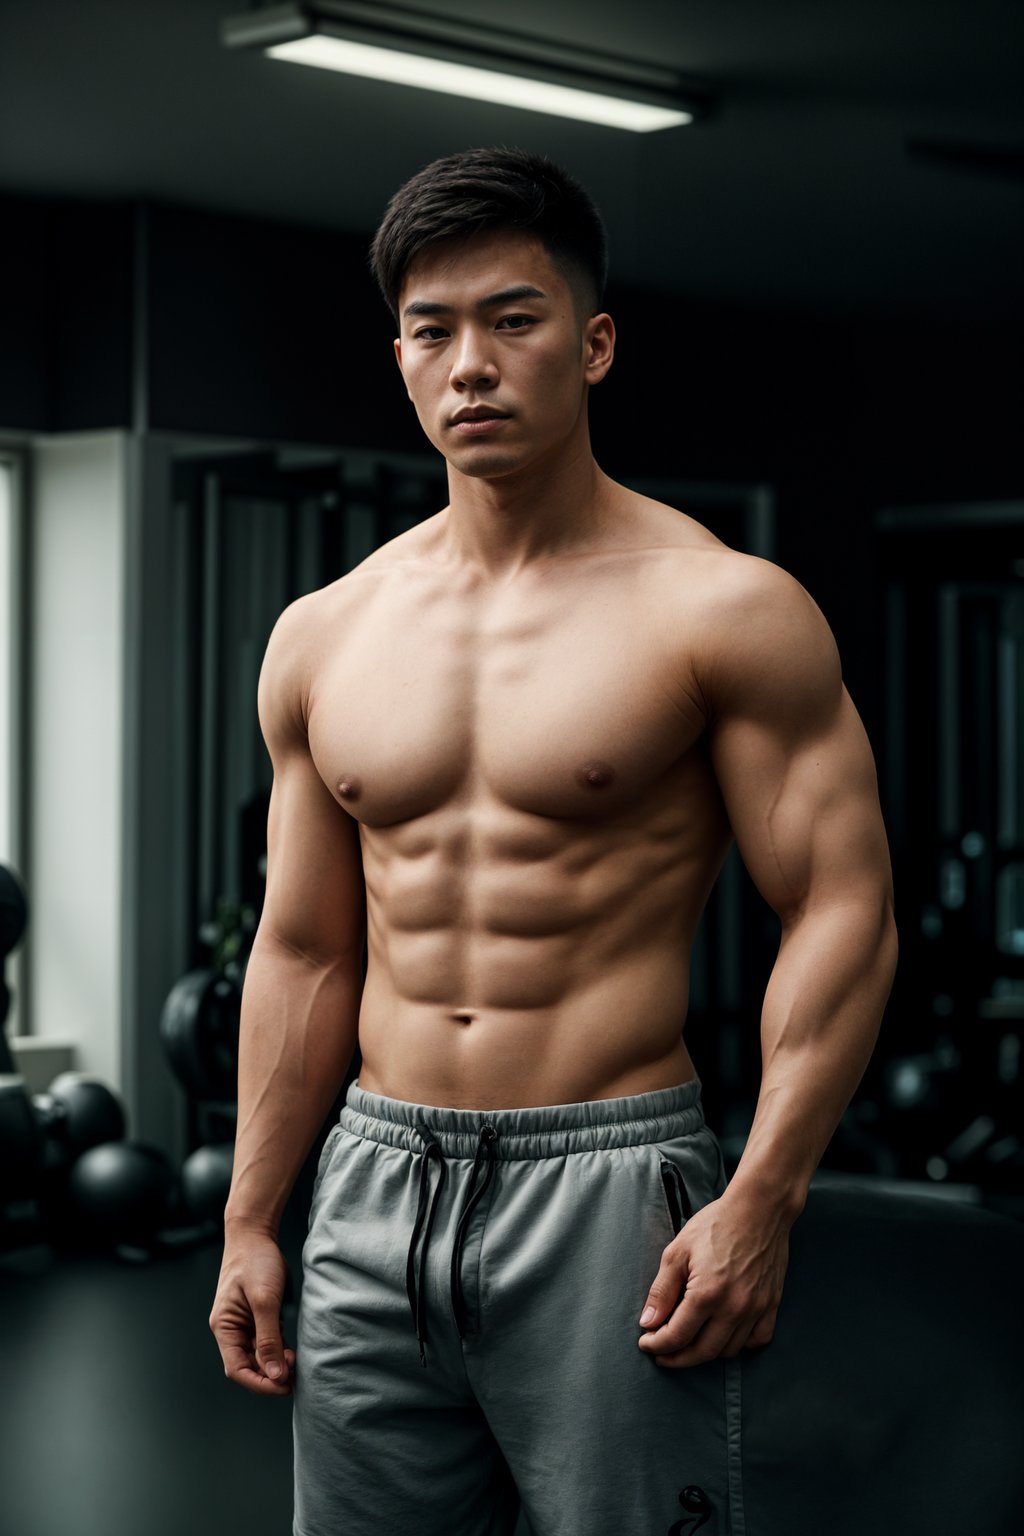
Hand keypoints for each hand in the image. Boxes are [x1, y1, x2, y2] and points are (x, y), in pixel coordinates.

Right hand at [210, 1228, 295, 1396]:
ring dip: (276, 1363)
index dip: (259, 1383)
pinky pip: (267, 1341)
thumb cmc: (255, 1261)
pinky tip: (293, 1352)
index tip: (283, 1387)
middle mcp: (231, 1329)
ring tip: (296, 1364)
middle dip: (270, 1375)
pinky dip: (279, 1349)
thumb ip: (268, 1338)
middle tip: (295, 1376)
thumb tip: (275, 1373)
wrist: (255, 1233)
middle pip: (248, 1365)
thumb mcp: (264, 1300)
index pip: (237, 1368)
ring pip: (259, 1355)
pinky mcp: (258, 1316)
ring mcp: (244, 1323)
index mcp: (224, 1327)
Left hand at [636, 1189, 789, 1367]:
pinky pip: (757, 1340)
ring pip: (728, 1351)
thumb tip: (648, 1323)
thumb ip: (662, 1291)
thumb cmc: (716, 1224)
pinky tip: (724, 1334)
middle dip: (677, 1358)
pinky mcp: (771, 1305)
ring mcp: (756, 1309)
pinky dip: (740, 1344)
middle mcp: (734, 1308)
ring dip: (705, 1353)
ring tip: (689, 1342)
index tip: (646, 1343)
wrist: (759, 1209)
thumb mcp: (677, 1251)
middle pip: (702, 1352)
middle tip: (662, 1353)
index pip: (677, 1336)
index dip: (657, 1344)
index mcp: (706, 1294)